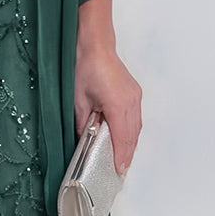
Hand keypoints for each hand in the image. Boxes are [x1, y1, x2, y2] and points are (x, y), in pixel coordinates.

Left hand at [74, 44, 141, 174]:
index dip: (121, 156)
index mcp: (117, 104)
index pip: (121, 137)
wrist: (95, 46)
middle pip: (132, 135)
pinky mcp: (134, 93)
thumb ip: (83, 124)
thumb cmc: (85, 67)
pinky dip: (132, 131)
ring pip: (136, 127)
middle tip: (120, 169)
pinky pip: (136, 118)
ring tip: (123, 158)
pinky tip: (125, 138)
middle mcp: (130, 101)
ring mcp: (135, 96)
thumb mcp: (78, 100)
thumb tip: (83, 141)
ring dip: (131, 143)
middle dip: (127, 153)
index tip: (119, 169)